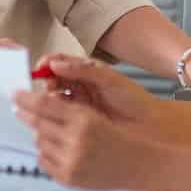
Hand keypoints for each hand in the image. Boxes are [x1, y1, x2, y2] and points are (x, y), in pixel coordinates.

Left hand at [12, 86, 190, 190]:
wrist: (139, 165)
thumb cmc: (117, 136)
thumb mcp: (95, 116)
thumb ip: (68, 110)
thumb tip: (36, 105)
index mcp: (83, 120)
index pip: (45, 105)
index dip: (26, 98)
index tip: (15, 94)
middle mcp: (75, 141)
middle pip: (38, 124)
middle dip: (27, 115)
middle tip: (19, 109)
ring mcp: (70, 162)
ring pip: (39, 142)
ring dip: (40, 135)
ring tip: (49, 132)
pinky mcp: (68, 178)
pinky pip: (44, 161)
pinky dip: (46, 153)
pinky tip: (57, 150)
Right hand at [34, 55, 164, 132]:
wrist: (150, 127)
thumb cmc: (135, 101)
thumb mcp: (110, 80)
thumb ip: (83, 70)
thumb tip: (56, 63)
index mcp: (87, 73)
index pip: (60, 63)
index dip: (48, 63)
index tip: (40, 67)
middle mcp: (80, 87)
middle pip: (53, 79)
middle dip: (45, 80)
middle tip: (43, 84)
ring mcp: (78, 105)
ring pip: (55, 97)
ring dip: (48, 97)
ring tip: (49, 99)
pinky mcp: (79, 122)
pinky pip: (61, 115)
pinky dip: (54, 114)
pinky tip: (54, 114)